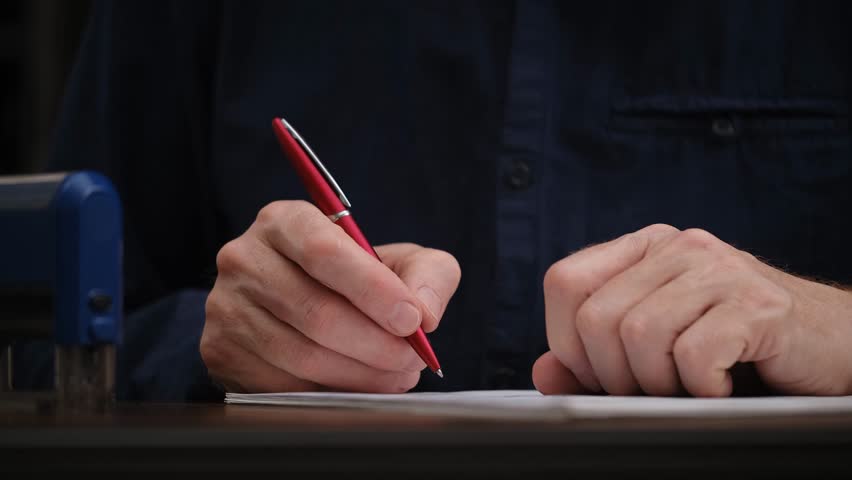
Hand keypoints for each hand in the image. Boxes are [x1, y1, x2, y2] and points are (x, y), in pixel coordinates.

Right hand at [201, 201, 460, 392]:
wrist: (296, 302)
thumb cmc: (355, 278)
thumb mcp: (398, 260)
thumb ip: (428, 274)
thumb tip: (426, 312)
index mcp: (285, 221)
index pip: (326, 252)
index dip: (373, 290)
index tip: (412, 320)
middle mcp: (245, 258)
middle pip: (315, 311)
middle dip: (375, 343)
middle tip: (411, 359)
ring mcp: (226, 306)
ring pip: (301, 354)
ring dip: (359, 374)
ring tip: (394, 376)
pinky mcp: (220, 350)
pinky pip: (281, 384)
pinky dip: (330, 392)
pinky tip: (358, 386)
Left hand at [533, 224, 851, 396]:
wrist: (830, 350)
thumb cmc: (733, 354)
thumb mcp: (654, 354)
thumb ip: (594, 363)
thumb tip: (544, 373)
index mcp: (644, 249)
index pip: (564, 282)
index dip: (567, 340)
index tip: (600, 374)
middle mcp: (678, 246)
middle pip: (596, 316)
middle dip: (613, 375)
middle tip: (653, 390)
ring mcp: (719, 269)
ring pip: (639, 334)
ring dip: (657, 384)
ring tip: (689, 388)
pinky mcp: (757, 304)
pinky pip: (693, 354)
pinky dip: (701, 389)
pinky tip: (723, 387)